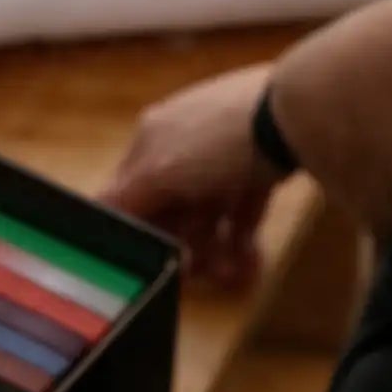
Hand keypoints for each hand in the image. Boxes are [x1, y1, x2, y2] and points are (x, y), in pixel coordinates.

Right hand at [99, 62, 281, 290]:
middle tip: (198, 277)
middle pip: (172, 208)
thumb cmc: (219, 138)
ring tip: (233, 276)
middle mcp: (184, 143)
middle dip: (182, 247)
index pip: (129, 193)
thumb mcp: (160, 170)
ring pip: (209, 214)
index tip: (151, 265)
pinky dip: (243, 239)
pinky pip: (242, 209)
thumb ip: (125, 197)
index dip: (138, 231)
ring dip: (216, 252)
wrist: (298, 113)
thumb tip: (93, 214)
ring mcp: (225, 154)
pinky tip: (251, 263)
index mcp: (152, 137)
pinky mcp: (262, 166)